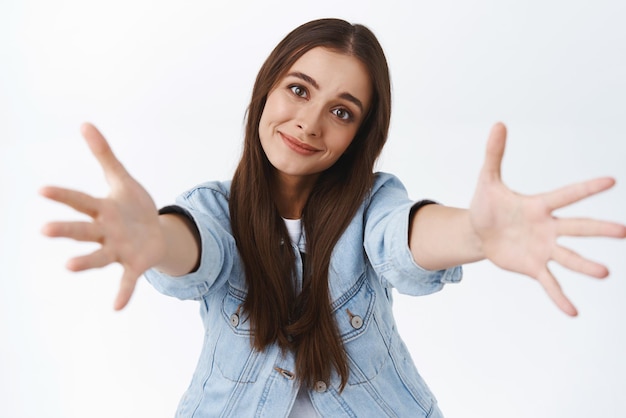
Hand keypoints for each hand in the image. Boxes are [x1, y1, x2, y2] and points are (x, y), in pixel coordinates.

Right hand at [40, 123, 165, 309]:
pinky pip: (127, 280)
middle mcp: (105, 231)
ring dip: (85, 261)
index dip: (63, 195)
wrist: (157, 233)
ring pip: (99, 256)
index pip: (80, 201)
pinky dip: (122, 292)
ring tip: (68, 266)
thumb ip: (104, 154)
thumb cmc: (133, 207)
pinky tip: (117, 307)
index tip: (41, 190)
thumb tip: (85, 123)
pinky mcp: (134, 264)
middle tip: (44, 230)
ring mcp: (118, 250)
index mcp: (102, 209)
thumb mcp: (121, 179)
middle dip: (66, 230)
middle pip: (83, 230)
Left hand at [470, 123, 625, 315]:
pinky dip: (559, 297)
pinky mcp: (533, 266)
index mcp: (539, 204)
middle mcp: (548, 227)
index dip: (586, 189)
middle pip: (576, 228)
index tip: (611, 181)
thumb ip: (495, 154)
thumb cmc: (487, 204)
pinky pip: (549, 282)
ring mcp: (543, 248)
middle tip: (625, 232)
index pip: (566, 195)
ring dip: (585, 265)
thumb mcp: (488, 180)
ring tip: (605, 273)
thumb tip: (498, 124)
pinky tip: (573, 312)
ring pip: (568, 257)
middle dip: (599, 229)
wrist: (478, 232)